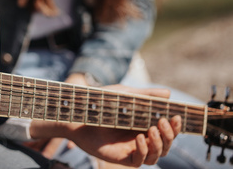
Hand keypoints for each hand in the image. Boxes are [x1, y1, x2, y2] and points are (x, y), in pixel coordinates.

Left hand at [29, 86, 181, 166]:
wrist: (79, 112)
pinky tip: (139, 138)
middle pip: (166, 145)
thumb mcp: (125, 95)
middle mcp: (141, 138)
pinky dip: (144, 151)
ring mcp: (132, 149)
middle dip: (169, 135)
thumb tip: (168, 94)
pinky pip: (140, 161)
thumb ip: (146, 95)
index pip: (167, 130)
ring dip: (160, 144)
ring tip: (152, 130)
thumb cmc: (100, 102)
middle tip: (162, 122)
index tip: (176, 116)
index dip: (175, 127)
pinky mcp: (121, 157)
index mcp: (144, 124)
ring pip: (156, 155)